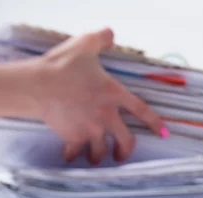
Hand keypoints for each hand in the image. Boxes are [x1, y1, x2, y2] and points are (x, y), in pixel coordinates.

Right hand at [33, 28, 166, 163]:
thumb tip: (110, 34)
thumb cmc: (62, 65)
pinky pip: (76, 151)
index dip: (155, 123)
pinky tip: (69, 155)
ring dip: (98, 156)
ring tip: (94, 157)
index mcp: (114, 94)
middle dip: (125, 152)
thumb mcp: (86, 44)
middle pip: (126, 141)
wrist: (38, 85)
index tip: (164, 133)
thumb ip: (102, 38)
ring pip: (101, 151)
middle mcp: (107, 116)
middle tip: (121, 156)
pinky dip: (72, 154)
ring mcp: (91, 129)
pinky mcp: (73, 137)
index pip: (142, 110)